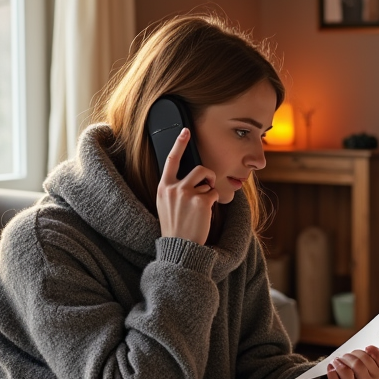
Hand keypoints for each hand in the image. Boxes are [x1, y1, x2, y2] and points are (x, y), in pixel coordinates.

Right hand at [156, 128, 217, 245]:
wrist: (180, 248)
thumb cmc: (176, 228)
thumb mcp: (167, 205)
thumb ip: (175, 189)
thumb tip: (194, 179)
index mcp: (163, 187)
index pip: (171, 160)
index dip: (179, 143)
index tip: (186, 130)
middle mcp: (174, 188)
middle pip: (198, 169)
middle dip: (207, 177)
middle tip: (206, 189)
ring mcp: (187, 194)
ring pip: (208, 180)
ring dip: (210, 189)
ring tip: (202, 206)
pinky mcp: (201, 201)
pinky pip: (214, 193)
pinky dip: (213, 203)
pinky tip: (204, 215)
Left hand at [323, 346, 378, 378]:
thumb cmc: (354, 371)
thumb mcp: (366, 363)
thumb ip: (373, 354)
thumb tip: (369, 348)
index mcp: (376, 374)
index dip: (371, 351)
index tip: (365, 349)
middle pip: (358, 364)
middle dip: (348, 356)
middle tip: (344, 356)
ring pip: (345, 371)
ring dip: (338, 362)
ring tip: (336, 362)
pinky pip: (334, 377)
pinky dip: (330, 370)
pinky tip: (331, 369)